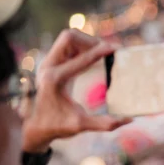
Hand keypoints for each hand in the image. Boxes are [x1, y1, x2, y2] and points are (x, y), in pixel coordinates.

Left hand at [22, 29, 129, 152]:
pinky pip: (68, 46)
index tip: (115, 48)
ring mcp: (48, 63)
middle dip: (90, 41)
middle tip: (107, 51)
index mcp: (54, 79)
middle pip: (69, 38)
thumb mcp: (80, 126)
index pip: (80, 59)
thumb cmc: (56, 126)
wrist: (34, 126)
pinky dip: (82, 48)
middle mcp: (48, 66)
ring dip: (86, 43)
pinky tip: (94, 58)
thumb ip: (104, 123)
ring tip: (102, 54)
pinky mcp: (52, 63)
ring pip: (69, 39)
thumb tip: (129, 119)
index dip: (99, 52)